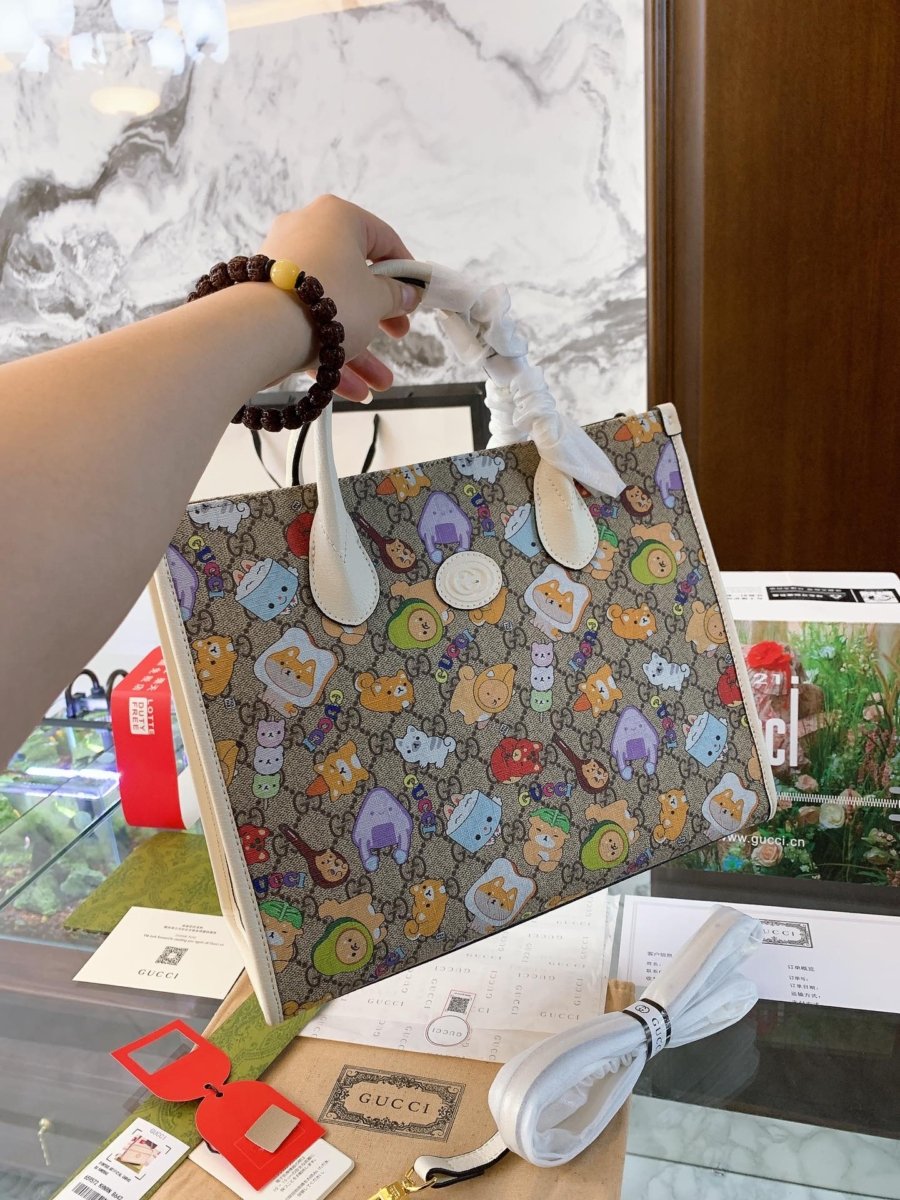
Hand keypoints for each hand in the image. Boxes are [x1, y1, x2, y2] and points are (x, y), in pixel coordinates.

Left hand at [259, 195, 420, 401]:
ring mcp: (282, 266)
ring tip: (379, 382)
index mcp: (337, 217)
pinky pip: (306, 322)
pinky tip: (351, 388)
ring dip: (358, 348)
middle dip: (380, 318)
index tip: (415, 295)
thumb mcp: (377, 299)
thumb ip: (395, 295)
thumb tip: (406, 293)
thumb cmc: (328, 301)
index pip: (382, 239)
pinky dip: (328, 350)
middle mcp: (305, 232)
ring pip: (330, 308)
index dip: (405, 271)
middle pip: (354, 277)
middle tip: (397, 334)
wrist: (263, 330)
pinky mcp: (266, 297)